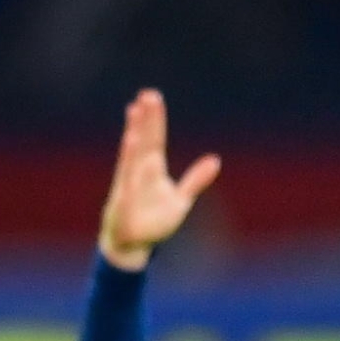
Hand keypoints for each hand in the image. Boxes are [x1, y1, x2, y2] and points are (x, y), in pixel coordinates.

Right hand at [96, 89, 218, 270]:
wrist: (131, 246)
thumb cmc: (153, 222)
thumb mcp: (180, 200)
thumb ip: (195, 180)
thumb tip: (215, 159)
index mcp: (151, 169)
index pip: (154, 139)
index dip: (155, 119)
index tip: (152, 97)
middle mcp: (138, 172)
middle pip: (144, 141)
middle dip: (145, 119)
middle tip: (147, 94)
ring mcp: (130, 185)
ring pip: (132, 155)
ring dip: (134, 134)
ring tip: (135, 113)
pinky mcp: (125, 202)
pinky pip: (128, 181)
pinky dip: (128, 165)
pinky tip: (129, 148)